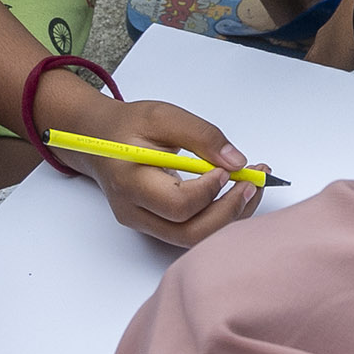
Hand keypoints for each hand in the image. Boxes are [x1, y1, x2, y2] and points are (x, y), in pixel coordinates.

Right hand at [44, 83, 263, 249]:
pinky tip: (236, 192)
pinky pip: (193, 231)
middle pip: (190, 232)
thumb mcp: (163, 116)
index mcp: (130, 181)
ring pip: (195, 237)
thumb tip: (236, 162)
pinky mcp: (156, 226)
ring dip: (230, 215)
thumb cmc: (128, 126)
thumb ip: (201, 135)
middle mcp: (134, 211)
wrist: (99, 140)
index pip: (178, 204)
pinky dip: (220, 215)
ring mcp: (144, 223)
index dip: (210, 190)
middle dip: (230, 211)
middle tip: (253, 183)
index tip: (228, 168)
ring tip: (251, 185)